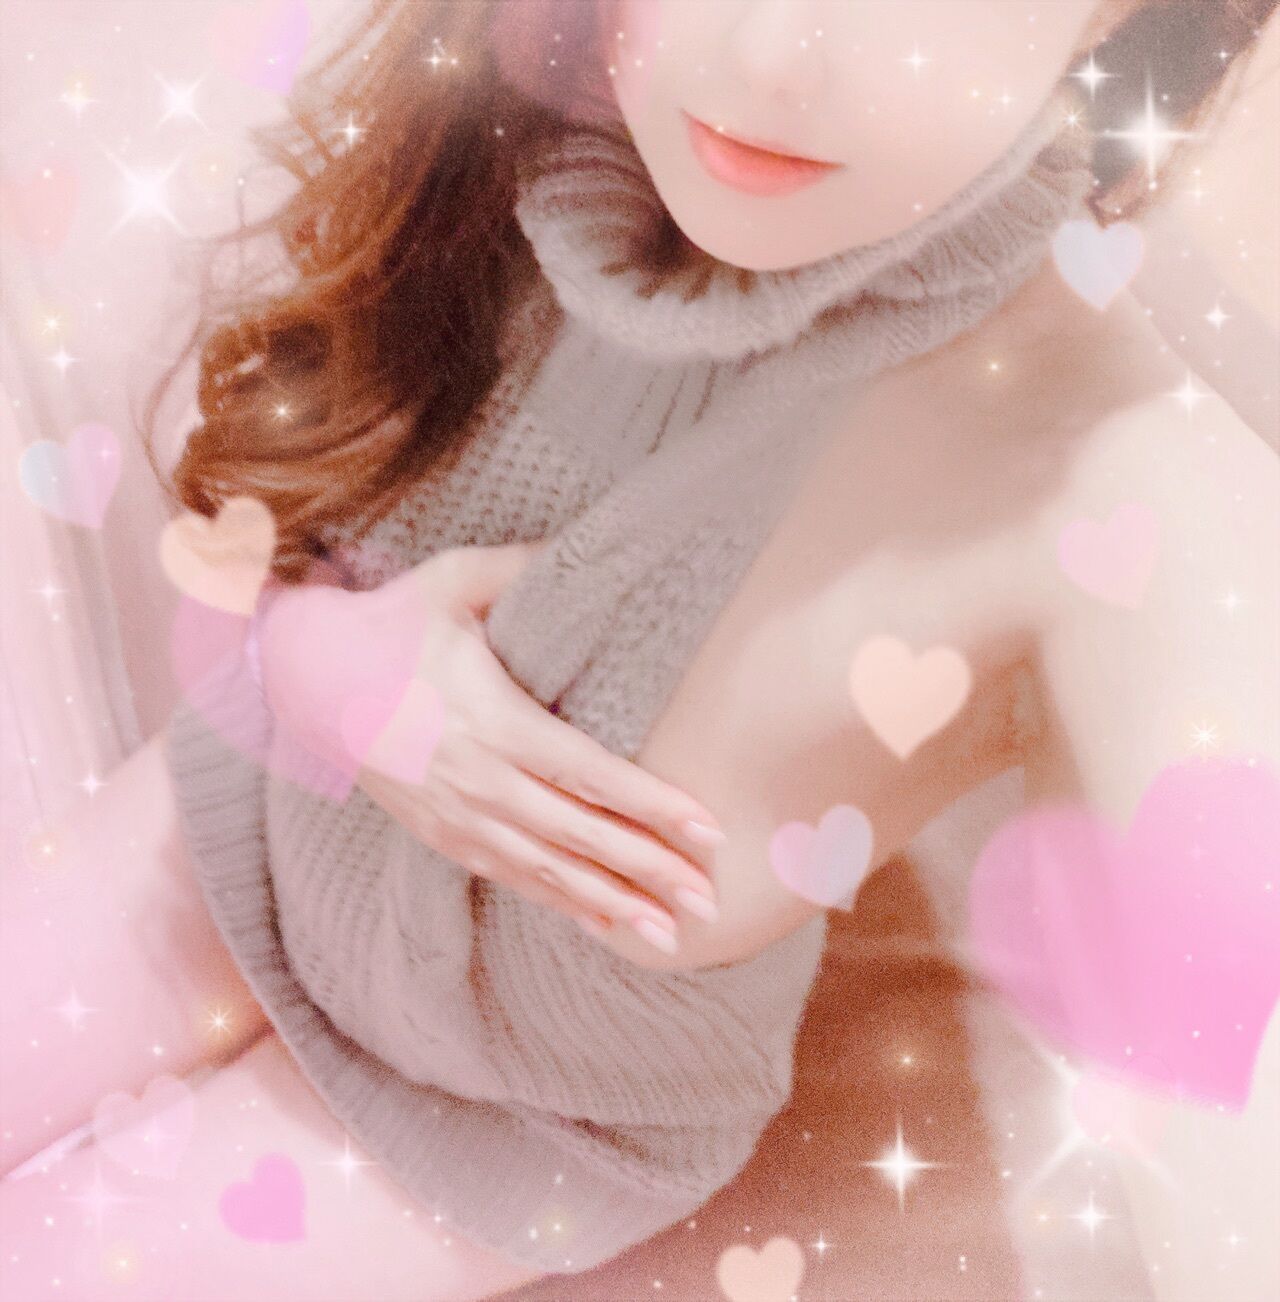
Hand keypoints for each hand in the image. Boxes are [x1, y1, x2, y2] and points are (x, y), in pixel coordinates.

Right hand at [354, 542, 724, 953]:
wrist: (306, 680)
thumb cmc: (389, 625)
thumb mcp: (453, 582)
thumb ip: (523, 567)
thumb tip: (594, 545)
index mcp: (494, 722)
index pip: (591, 774)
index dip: (654, 805)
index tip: (709, 829)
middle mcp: (480, 781)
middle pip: (581, 836)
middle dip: (650, 870)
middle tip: (709, 901)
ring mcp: (459, 818)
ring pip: (550, 873)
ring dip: (614, 905)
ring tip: (672, 936)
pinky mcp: (444, 837)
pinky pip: (514, 880)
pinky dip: (563, 906)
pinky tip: (605, 925)